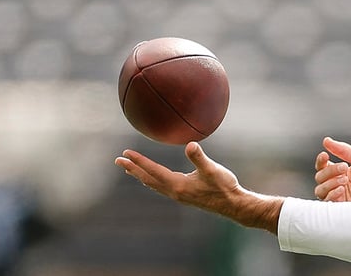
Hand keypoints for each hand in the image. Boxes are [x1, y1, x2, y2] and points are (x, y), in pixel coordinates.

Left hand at [115, 142, 282, 232]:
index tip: (125, 153)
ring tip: (130, 169)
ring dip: (140, 175)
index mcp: (178, 185)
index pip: (153, 171)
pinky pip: (161, 187)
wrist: (233, 205)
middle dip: (133, 169)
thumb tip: (190, 145)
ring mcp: (178, 195)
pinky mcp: (184, 196)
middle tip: (118, 160)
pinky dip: (152, 181)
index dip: (139, 161)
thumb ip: (200, 158)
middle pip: (148, 179)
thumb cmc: (224, 186)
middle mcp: (174, 191)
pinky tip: (153, 179)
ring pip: (153, 184)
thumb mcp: (212, 170)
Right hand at [314, 137, 350, 201]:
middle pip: (319, 177)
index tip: (325, 155)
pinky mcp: (339, 207)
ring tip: (344, 179)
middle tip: (344, 168)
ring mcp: (338, 196)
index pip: (322, 166)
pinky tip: (342, 189)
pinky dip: (332, 193)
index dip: (320, 161)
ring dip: (329, 182)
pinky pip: (327, 201)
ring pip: (320, 190)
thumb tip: (326, 141)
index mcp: (340, 172)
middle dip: (329, 171)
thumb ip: (342, 149)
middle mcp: (336, 184)